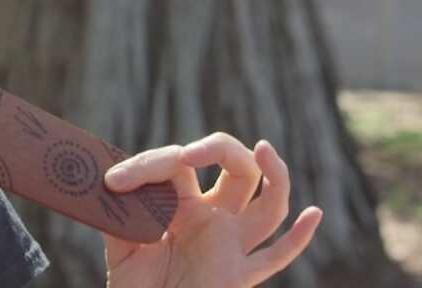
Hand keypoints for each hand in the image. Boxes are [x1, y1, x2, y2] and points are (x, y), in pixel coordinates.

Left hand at [102, 133, 322, 287]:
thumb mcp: (119, 247)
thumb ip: (120, 217)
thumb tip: (108, 185)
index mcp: (182, 205)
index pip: (177, 166)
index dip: (146, 165)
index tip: (114, 181)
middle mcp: (214, 218)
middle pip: (236, 169)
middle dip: (218, 149)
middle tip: (187, 155)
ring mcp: (233, 244)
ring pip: (268, 203)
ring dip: (273, 174)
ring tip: (263, 148)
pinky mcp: (241, 275)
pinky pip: (278, 255)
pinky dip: (300, 236)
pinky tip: (313, 214)